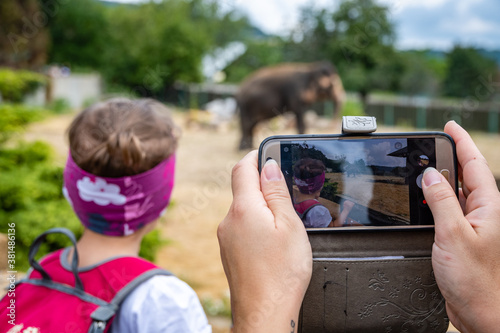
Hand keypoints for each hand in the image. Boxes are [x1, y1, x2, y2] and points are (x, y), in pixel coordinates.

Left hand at [218, 151, 311, 332]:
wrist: (264, 314)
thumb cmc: (281, 273)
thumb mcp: (289, 225)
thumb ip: (277, 192)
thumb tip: (268, 166)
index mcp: (243, 209)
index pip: (242, 168)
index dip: (256, 156)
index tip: (271, 153)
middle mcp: (228, 221)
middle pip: (243, 189)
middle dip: (263, 184)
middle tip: (288, 191)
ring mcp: (226, 238)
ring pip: (243, 209)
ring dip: (261, 207)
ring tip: (285, 222)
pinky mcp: (229, 252)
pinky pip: (241, 227)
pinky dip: (256, 224)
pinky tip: (273, 241)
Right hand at [422, 121, 499, 332]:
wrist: (482, 312)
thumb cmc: (477, 280)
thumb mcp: (454, 234)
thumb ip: (441, 201)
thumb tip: (429, 174)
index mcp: (490, 206)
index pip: (475, 163)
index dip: (462, 142)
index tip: (449, 126)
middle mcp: (483, 212)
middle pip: (465, 174)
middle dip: (449, 156)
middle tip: (429, 145)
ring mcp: (472, 225)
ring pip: (455, 192)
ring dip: (439, 180)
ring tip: (422, 168)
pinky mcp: (460, 238)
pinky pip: (447, 210)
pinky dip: (433, 201)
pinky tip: (422, 202)